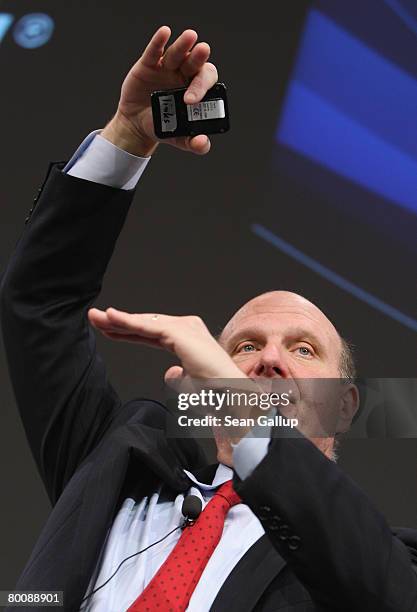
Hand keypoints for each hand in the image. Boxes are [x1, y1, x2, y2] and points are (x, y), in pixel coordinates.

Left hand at [88, 307, 243, 378]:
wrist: (232, 395)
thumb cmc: (217, 393)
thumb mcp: (190, 384)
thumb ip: (178, 377)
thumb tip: (169, 373)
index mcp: (188, 338)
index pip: (151, 333)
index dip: (128, 331)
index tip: (107, 330)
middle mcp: (187, 328)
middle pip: (146, 324)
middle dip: (119, 322)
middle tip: (94, 318)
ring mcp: (184, 327)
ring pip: (145, 323)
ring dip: (118, 319)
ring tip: (96, 317)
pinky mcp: (180, 332)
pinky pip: (148, 327)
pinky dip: (128, 322)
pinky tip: (111, 318)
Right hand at [101, 26, 217, 156]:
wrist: (138, 126)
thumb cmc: (163, 128)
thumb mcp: (180, 139)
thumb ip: (194, 144)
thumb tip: (202, 143)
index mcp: (196, 90)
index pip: (205, 82)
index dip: (201, 87)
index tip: (190, 101)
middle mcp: (184, 76)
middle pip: (195, 63)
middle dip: (199, 58)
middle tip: (203, 51)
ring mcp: (167, 68)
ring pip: (178, 53)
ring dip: (184, 45)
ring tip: (190, 37)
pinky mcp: (149, 65)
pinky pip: (155, 51)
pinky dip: (159, 41)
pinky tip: (164, 32)